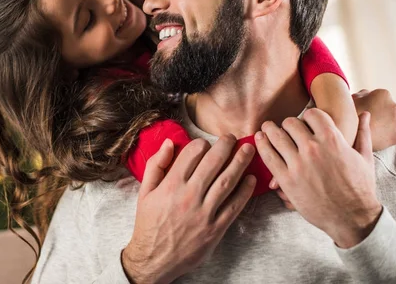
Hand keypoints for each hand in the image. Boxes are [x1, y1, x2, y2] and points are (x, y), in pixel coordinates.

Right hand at [122, 137, 255, 283]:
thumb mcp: (145, 192)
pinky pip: (234, 206)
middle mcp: (189, 196)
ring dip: (240, 162)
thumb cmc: (149, 223)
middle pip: (213, 163)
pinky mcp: (215, 229)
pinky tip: (251, 179)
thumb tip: (170, 143)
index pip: (192, 154)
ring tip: (248, 150)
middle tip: (232, 137)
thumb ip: (156, 165)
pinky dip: (245, 191)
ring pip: (227, 181)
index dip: (202, 143)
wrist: (153, 258)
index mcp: (171, 185)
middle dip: (226, 146)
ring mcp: (204, 213)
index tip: (207, 142)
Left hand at [255, 110, 381, 248]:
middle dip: (288, 124)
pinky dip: (261, 145)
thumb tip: (365, 113)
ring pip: (276, 136)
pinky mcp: (287, 179)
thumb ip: (363, 133)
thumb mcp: (365, 158)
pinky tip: (259, 139)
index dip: (308, 116)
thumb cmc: (360, 188)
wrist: (352, 218)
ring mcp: (298, 164)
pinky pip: (268, 156)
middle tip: (286, 128)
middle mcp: (313, 148)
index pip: (311, 114)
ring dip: (270, 130)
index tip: (305, 122)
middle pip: (290, 123)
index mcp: (333, 139)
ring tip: (267, 128)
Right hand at [352, 89, 395, 149]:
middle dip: (386, 111)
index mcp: (382, 94)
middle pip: (393, 106)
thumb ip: (362, 94)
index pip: (384, 96)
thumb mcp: (351, 100)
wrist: (349, 138)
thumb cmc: (348, 117)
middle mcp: (393, 105)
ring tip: (382, 126)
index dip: (375, 103)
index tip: (369, 110)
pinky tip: (393, 130)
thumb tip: (367, 93)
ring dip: (394, 119)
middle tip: (374, 119)